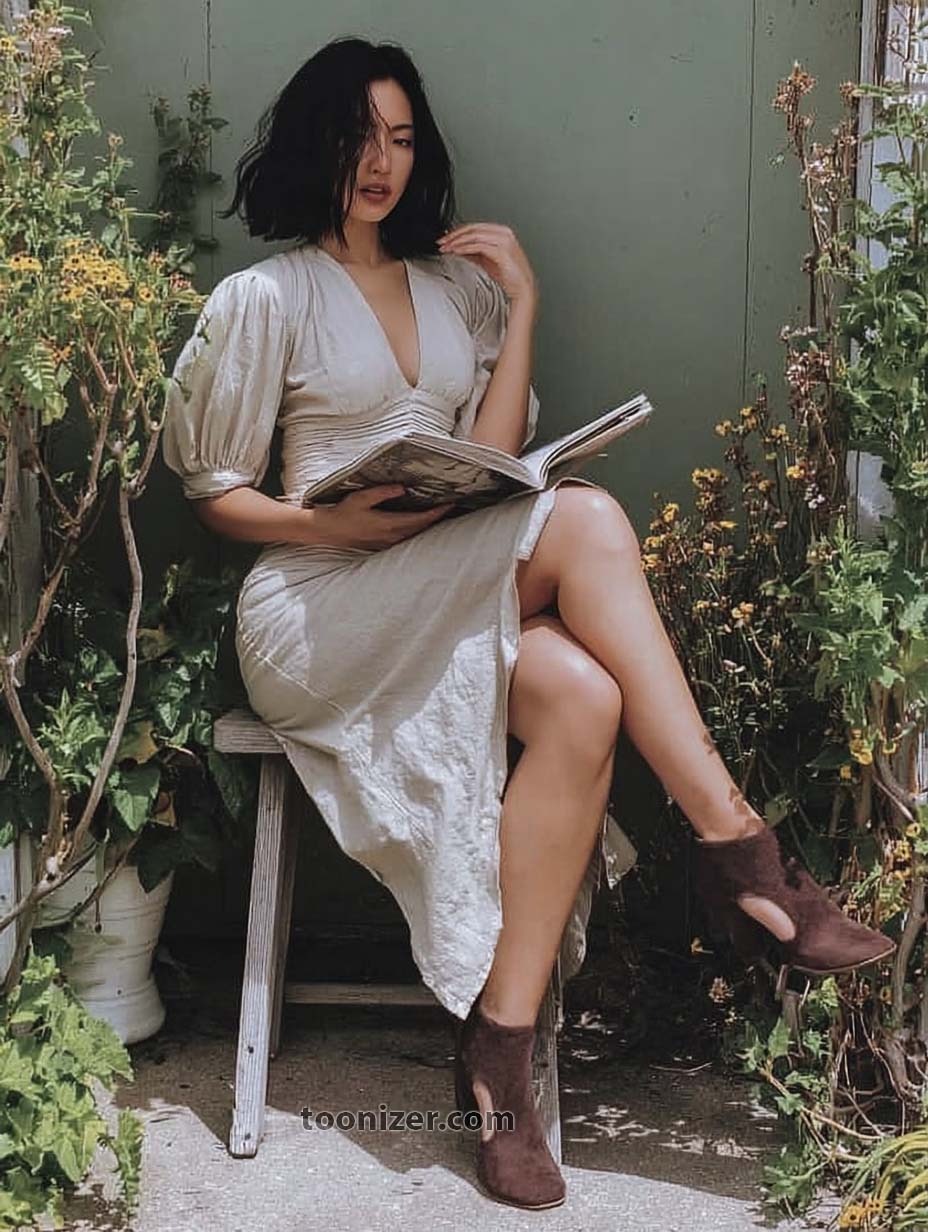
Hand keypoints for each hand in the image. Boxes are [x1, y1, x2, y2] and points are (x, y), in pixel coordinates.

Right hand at [310, 484, 454, 550]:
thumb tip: (402, 487)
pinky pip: (406, 538)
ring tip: (441, 514)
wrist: (328, 531)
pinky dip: (417, 530)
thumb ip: (382, 492)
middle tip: (452, 507)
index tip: (450, 504)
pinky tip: (421, 524)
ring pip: (415, 535)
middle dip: (438, 518)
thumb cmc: (343, 512)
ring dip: (429, 525)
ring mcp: (388, 542)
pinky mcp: (383, 544)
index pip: (420, 519)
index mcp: (388, 523)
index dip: (437, 513)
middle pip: (422, 528)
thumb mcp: (361, 497)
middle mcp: (391, 536)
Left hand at [436, 223, 537, 307]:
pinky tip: (456, 252)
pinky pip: (478, 246)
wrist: (522, 289)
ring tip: (446, 248)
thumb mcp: (487, 261)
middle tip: (442, 242)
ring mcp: (504, 241)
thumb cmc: (509, 276)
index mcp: (501, 232)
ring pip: (474, 235)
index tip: (446, 238)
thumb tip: (459, 248)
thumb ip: (475, 252)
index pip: (475, 227)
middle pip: (473, 229)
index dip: (458, 232)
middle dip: (454, 235)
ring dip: (457, 241)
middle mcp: (504, 233)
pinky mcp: (502, 251)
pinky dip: (465, 248)